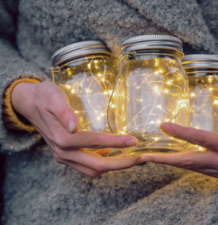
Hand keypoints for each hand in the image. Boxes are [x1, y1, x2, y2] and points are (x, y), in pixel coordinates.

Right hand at [12, 81, 139, 177]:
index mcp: (63, 138)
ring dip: (113, 166)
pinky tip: (111, 153)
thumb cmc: (44, 97)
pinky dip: (101, 164)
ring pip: (92, 170)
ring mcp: (63, 156)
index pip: (95, 143)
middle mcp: (63, 152)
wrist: (29, 103)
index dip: (116, 143)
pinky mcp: (64, 156)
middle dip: (121, 163)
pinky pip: (85, 166)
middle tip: (140, 157)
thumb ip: (64, 112)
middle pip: (97, 165)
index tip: (134, 141)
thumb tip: (74, 126)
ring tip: (131, 157)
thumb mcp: (53, 98)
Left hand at [140, 105, 217, 179]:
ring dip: (171, 163)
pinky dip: (183, 164)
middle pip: (188, 161)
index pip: (198, 138)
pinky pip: (199, 169)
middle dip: (165, 159)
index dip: (179, 132)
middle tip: (144, 156)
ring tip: (152, 158)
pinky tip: (174, 159)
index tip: (163, 126)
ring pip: (192, 167)